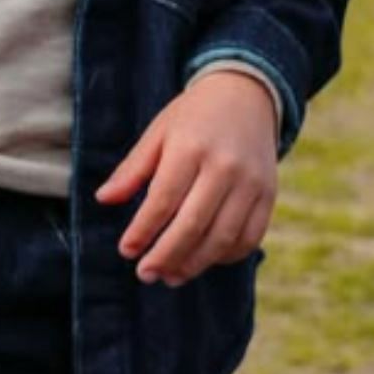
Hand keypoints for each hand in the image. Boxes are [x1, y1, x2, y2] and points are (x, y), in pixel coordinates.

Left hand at [95, 71, 278, 285]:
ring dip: (195, 263)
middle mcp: (225, 168)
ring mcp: (252, 184)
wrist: (245, 97)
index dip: (143, 230)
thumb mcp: (157, 133)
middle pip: (194, 224)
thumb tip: (103, 200)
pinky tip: (203, 261)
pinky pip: (250, 237)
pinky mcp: (269, 195)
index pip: (163, 199)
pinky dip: (226, 256)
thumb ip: (132, 169)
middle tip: (145, 274)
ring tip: (171, 276)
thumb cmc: (191, 117)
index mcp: (190, 148)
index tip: (126, 251)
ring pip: (223, 237)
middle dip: (167, 255)